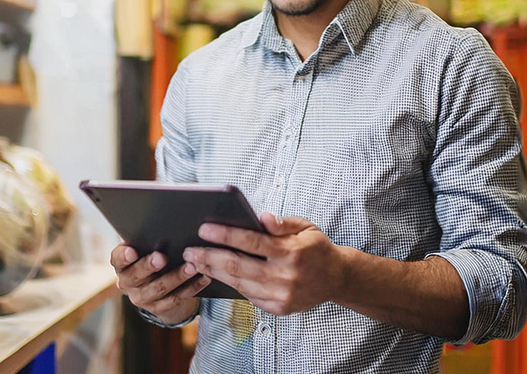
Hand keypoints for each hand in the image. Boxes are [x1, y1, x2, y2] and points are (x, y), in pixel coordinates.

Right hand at [110, 243, 210, 324]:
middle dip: (150, 266)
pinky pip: (176, 298)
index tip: (132, 250)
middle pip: (137, 276)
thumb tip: (164, 226)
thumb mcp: (144, 250)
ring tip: (191, 266)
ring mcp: (142, 298)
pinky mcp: (158, 308)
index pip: (117, 259)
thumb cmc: (151, 258)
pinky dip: (192, 287)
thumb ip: (148, 242)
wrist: (157, 290)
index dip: (124, 256)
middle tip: (162, 257)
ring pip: (159, 288)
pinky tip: (203, 277)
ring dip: (176, 277)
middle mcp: (127, 284)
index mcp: (121, 265)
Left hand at [184, 212, 344, 315]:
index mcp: (292, 252)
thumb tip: (262, 218)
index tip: (203, 229)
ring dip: (213, 272)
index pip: (252, 242)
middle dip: (209, 257)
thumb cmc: (316, 248)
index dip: (225, 235)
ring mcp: (281, 296)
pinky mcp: (278, 308)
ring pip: (239, 284)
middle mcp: (285, 277)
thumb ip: (282, 224)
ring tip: (195, 262)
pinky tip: (214, 274)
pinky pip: (247, 295)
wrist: (337, 278)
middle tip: (189, 250)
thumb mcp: (306, 227)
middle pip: (238, 266)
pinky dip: (229, 284)